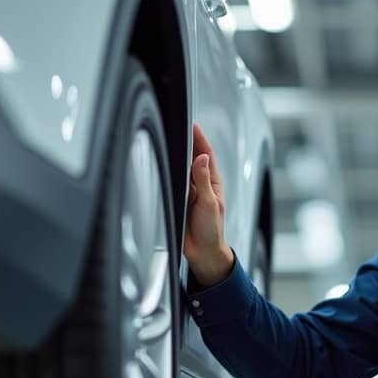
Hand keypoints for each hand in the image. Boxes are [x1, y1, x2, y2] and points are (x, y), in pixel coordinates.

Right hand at [183, 124, 233, 286]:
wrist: (202, 253)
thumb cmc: (212, 231)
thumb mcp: (209, 204)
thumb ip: (203, 181)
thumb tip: (200, 158)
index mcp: (213, 183)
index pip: (206, 154)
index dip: (200, 138)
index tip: (193, 124)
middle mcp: (201, 184)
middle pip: (193, 158)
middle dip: (188, 141)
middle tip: (179, 125)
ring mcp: (190, 192)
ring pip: (182, 168)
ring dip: (178, 155)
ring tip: (171, 139)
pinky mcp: (179, 200)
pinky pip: (173, 182)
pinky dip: (170, 172)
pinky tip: (164, 164)